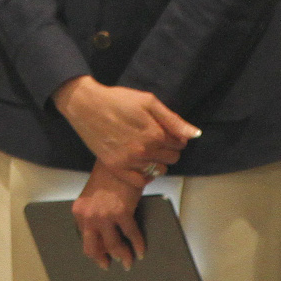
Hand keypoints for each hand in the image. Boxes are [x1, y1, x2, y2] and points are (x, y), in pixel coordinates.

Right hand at [54, 78, 194, 173]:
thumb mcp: (148, 102)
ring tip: (144, 149)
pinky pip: (140, 181)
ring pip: (158, 171)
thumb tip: (195, 134)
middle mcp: (144, 151)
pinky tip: (138, 162)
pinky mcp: (116, 167)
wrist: (85, 105)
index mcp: (155, 134)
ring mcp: (129, 161)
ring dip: (156, 162)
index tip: (164, 131)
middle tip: (153, 138)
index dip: (174, 137)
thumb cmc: (116, 100)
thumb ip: (173, 120)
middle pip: (171, 159)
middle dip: (167, 149)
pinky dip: (143, 174)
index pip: (179, 144)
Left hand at [74, 164, 149, 269]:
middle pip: (93, 248)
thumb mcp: (94, 197)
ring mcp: (104, 215)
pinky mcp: (121, 213)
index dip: (94, 251)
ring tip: (129, 261)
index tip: (101, 258)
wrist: (119, 159)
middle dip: (103, 259)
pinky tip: (141, 250)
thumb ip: (95, 215)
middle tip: (111, 264)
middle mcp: (88, 216)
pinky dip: (138, 246)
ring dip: (123, 257)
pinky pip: (131, 236)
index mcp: (78, 211)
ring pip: (113, 246)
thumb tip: (106, 236)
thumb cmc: (108, 176)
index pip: (84, 239)